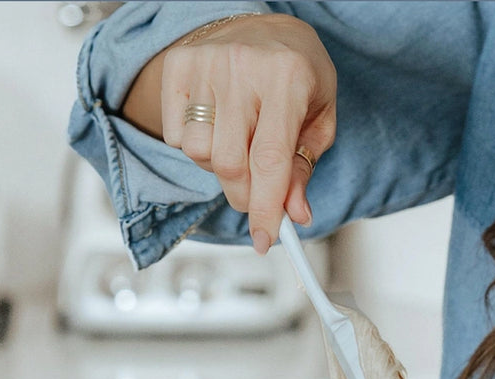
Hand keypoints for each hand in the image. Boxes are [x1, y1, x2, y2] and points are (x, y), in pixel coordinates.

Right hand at [124, 13, 336, 253]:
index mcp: (287, 77)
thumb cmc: (294, 72)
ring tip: (237, 141)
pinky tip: (215, 123)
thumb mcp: (317, 116)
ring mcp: (205, 64)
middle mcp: (243, 67)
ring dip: (218, 166)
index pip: (270, 160)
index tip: (264, 240)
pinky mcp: (177, 67)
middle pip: (230, 165)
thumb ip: (304, 166)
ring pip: (200, 154)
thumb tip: (294, 214)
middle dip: (244, 194)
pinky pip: (177, 137)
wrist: (259, 22)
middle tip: (256, 192)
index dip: (265, 208)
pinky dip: (196, 144)